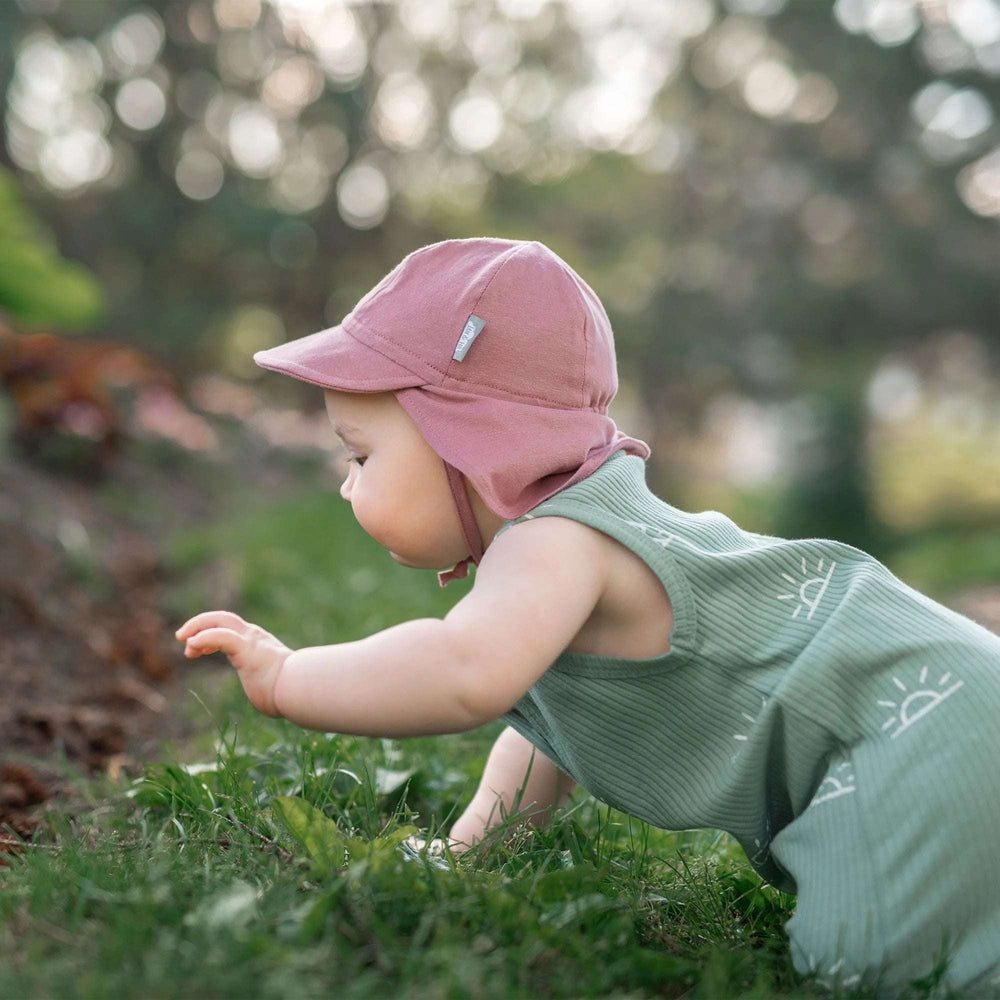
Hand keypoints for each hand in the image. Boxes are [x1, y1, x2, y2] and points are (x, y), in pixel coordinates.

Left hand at [175, 611, 292, 716]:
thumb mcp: (272, 684)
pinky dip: (204, 637)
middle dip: (199, 624)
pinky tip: (192, 645)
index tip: (196, 650)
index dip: (209, 633)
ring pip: (219, 620)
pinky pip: (220, 636)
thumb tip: (271, 702)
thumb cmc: (288, 692)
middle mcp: (253, 636)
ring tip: (183, 640)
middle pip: (223, 617)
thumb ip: (267, 686)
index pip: (230, 628)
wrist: (299, 690)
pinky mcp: (246, 648)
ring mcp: (250, 640)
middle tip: (181, 637)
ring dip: (197, 627)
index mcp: (257, 644)